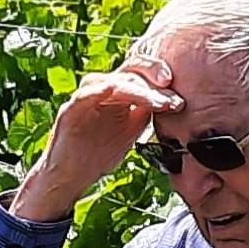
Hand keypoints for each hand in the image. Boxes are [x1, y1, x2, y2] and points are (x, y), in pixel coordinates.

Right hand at [11, 56, 182, 221]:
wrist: (70, 178)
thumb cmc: (98, 154)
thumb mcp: (131, 131)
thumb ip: (146, 114)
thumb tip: (171, 100)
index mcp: (117, 93)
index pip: (141, 75)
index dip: (160, 80)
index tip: (179, 99)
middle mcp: (101, 90)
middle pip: (128, 69)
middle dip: (152, 75)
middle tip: (171, 87)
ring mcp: (84, 99)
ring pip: (113, 81)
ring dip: (137, 89)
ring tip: (157, 102)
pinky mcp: (69, 111)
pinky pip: (84, 96)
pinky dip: (99, 90)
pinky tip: (114, 90)